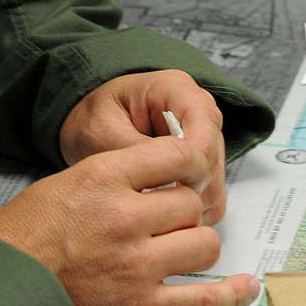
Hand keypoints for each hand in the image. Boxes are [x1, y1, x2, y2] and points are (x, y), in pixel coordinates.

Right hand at [0, 136, 259, 305]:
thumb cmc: (18, 242)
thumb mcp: (61, 187)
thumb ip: (111, 179)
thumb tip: (155, 177)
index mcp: (104, 178)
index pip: (176, 154)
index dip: (190, 161)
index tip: (191, 168)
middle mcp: (126, 217)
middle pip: (190, 202)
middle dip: (185, 210)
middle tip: (170, 219)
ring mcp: (137, 265)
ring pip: (203, 244)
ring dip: (196, 245)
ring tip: (181, 248)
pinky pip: (201, 299)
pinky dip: (230, 295)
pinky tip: (246, 286)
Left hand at [59, 69, 230, 223]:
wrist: (88, 124)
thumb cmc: (93, 120)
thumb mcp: (101, 132)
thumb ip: (133, 153)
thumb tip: (163, 185)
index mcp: (175, 88)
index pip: (203, 124)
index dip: (192, 162)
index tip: (167, 191)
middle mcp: (197, 109)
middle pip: (214, 154)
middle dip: (190, 187)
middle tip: (155, 209)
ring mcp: (203, 136)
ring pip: (216, 178)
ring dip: (192, 203)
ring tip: (155, 217)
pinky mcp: (202, 162)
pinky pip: (210, 193)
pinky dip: (192, 211)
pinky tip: (163, 217)